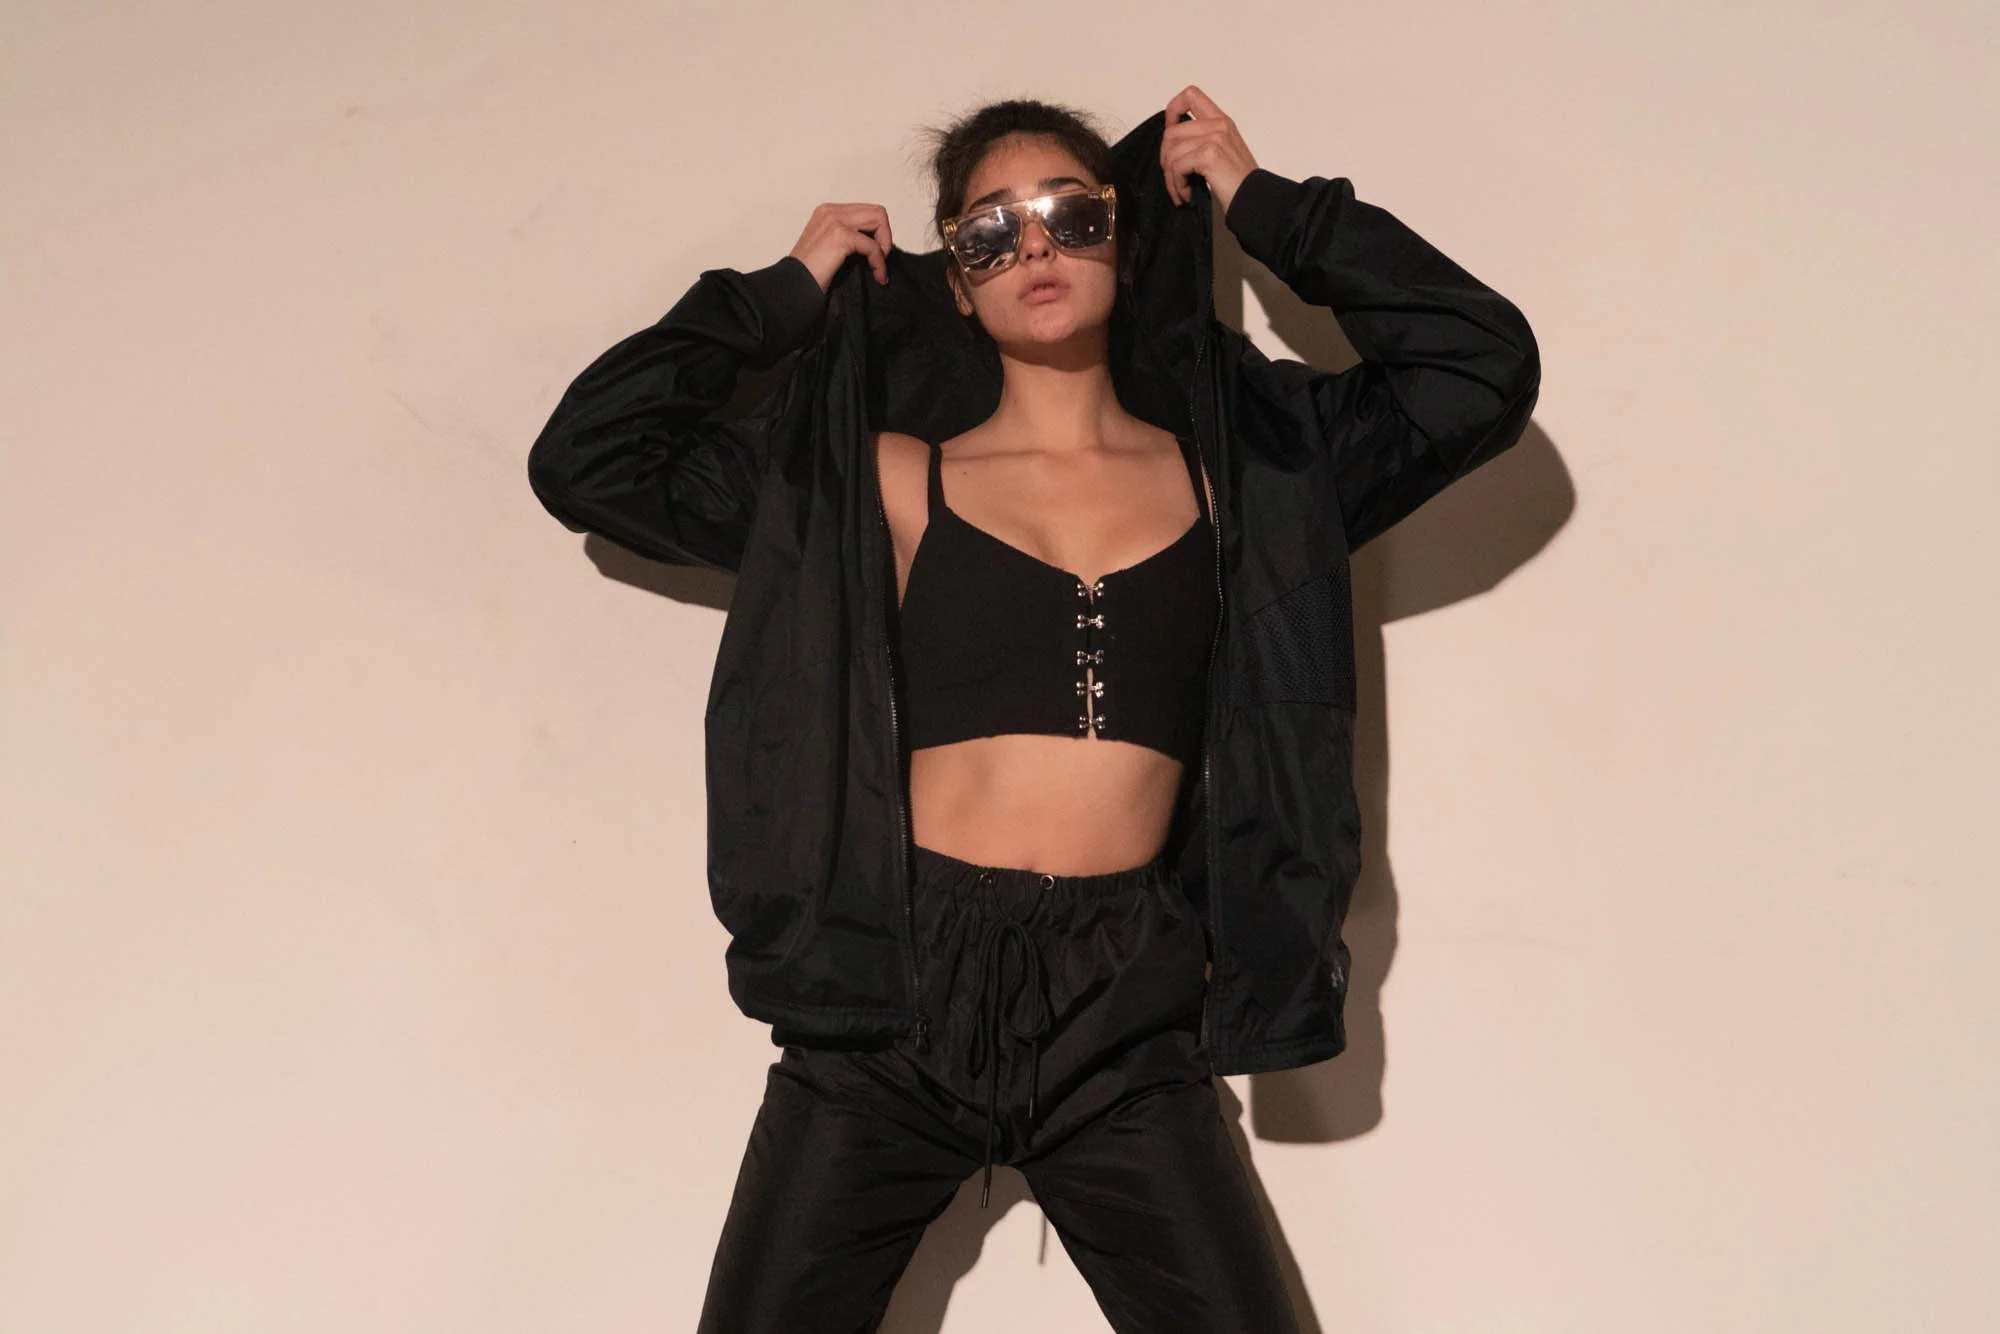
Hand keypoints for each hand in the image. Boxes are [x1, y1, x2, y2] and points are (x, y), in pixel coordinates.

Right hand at [789, 203, 893, 290]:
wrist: (793, 286)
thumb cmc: (809, 273)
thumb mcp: (829, 247)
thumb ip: (848, 236)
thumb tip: (875, 242)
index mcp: (828, 212)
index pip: (867, 211)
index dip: (878, 233)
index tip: (875, 255)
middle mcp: (831, 211)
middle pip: (877, 212)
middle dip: (885, 238)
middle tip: (880, 260)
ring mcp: (834, 221)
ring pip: (879, 221)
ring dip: (885, 246)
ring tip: (878, 267)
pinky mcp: (839, 236)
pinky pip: (873, 246)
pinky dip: (879, 263)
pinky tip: (877, 276)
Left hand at [1160, 85, 1258, 213]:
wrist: (1255, 200)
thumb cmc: (1238, 183)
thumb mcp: (1223, 151)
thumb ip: (1201, 139)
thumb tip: (1170, 144)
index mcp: (1221, 121)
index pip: (1190, 95)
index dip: (1172, 111)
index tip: (1170, 135)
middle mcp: (1219, 125)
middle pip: (1171, 132)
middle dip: (1165, 159)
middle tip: (1174, 178)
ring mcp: (1215, 138)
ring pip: (1171, 152)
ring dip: (1171, 178)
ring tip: (1181, 191)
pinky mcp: (1210, 154)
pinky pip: (1177, 167)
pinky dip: (1177, 185)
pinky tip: (1187, 195)